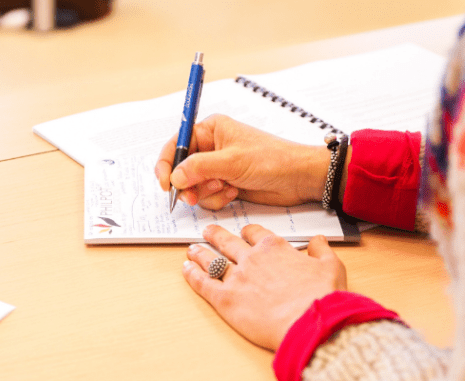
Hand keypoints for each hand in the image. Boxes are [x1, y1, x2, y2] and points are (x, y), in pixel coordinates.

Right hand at [155, 114, 329, 209]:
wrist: (298, 178)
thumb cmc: (272, 159)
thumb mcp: (232, 161)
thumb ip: (199, 167)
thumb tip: (175, 176)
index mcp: (210, 130)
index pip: (176, 144)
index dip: (166, 164)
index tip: (166, 183)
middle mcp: (211, 147)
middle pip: (181, 169)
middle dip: (188, 184)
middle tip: (193, 196)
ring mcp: (218, 167)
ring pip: (193, 186)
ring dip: (206, 192)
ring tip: (225, 188)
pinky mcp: (225, 184)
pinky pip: (207, 196)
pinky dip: (217, 199)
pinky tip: (234, 193)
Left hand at [182, 224, 346, 350]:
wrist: (310, 322)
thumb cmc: (322, 297)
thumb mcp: (331, 266)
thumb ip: (321, 250)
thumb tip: (318, 240)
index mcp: (275, 248)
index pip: (256, 234)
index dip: (248, 233)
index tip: (244, 233)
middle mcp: (252, 258)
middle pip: (228, 242)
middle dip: (216, 235)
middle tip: (208, 231)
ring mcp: (237, 277)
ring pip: (211, 259)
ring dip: (200, 253)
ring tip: (192, 249)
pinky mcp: (225, 299)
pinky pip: (203, 283)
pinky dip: (192, 275)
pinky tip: (186, 269)